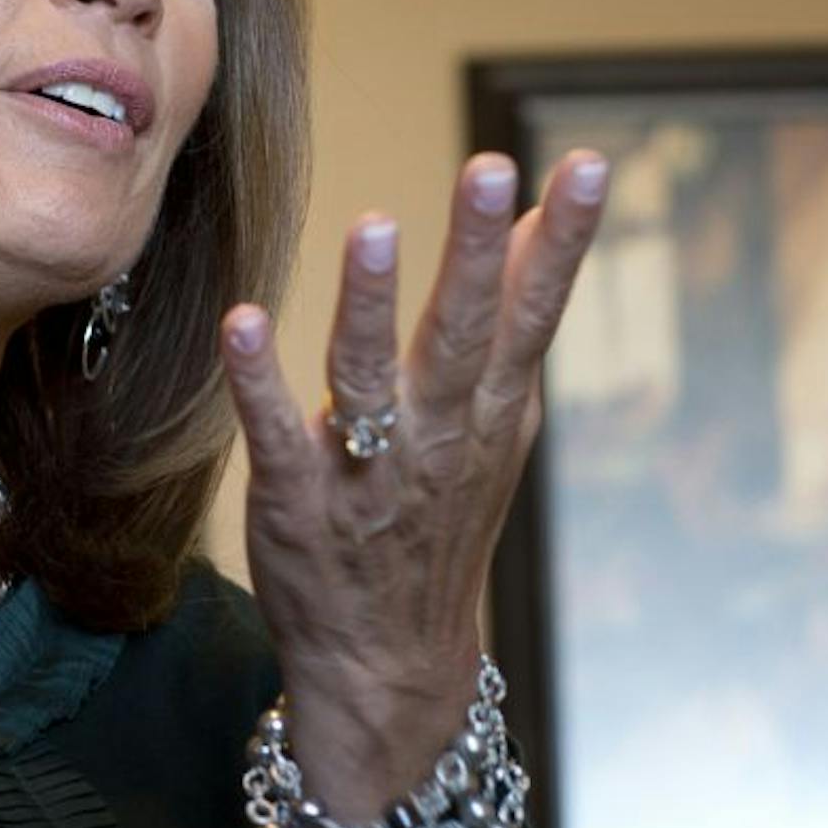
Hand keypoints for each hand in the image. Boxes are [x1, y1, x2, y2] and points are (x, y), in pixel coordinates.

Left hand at [219, 150, 607, 820]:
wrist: (388, 662)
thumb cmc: (439, 517)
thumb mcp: (493, 424)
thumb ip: (510, 322)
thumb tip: (536, 217)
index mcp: (488, 411)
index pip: (533, 315)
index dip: (559, 243)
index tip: (585, 166)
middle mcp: (438, 436)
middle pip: (464, 335)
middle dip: (477, 252)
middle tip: (489, 168)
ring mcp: (368, 472)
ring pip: (372, 379)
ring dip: (373, 305)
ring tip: (375, 226)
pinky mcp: (297, 502)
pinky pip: (278, 437)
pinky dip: (260, 384)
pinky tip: (242, 323)